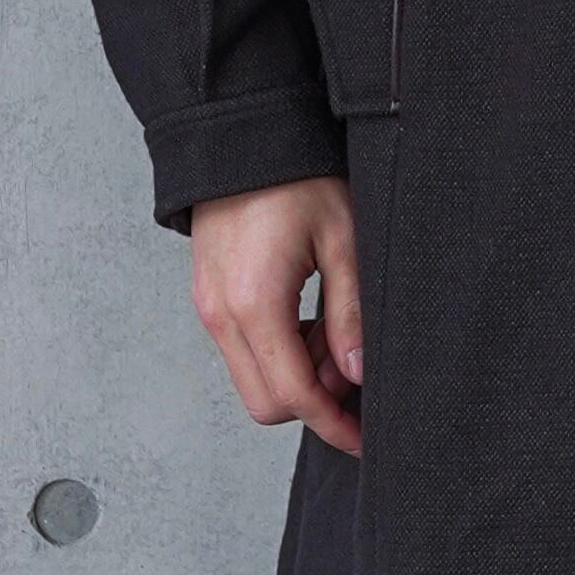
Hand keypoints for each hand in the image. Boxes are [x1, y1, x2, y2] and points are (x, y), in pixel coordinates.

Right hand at [189, 174, 364, 460]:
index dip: (334, 425)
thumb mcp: (343, 240)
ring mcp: (208, 308)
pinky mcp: (208, 298)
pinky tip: (310, 319)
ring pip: (253, 380)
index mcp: (255, 304)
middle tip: (354, 368)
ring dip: (298, 376)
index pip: (295, 397)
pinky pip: (243, 351)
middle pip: (266, 403)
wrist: (241, 136)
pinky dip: (280, 352)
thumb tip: (359, 376)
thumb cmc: (296, 178)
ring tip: (336, 333)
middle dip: (315, 403)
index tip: (366, 438)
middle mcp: (221, 315)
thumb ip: (351, 314)